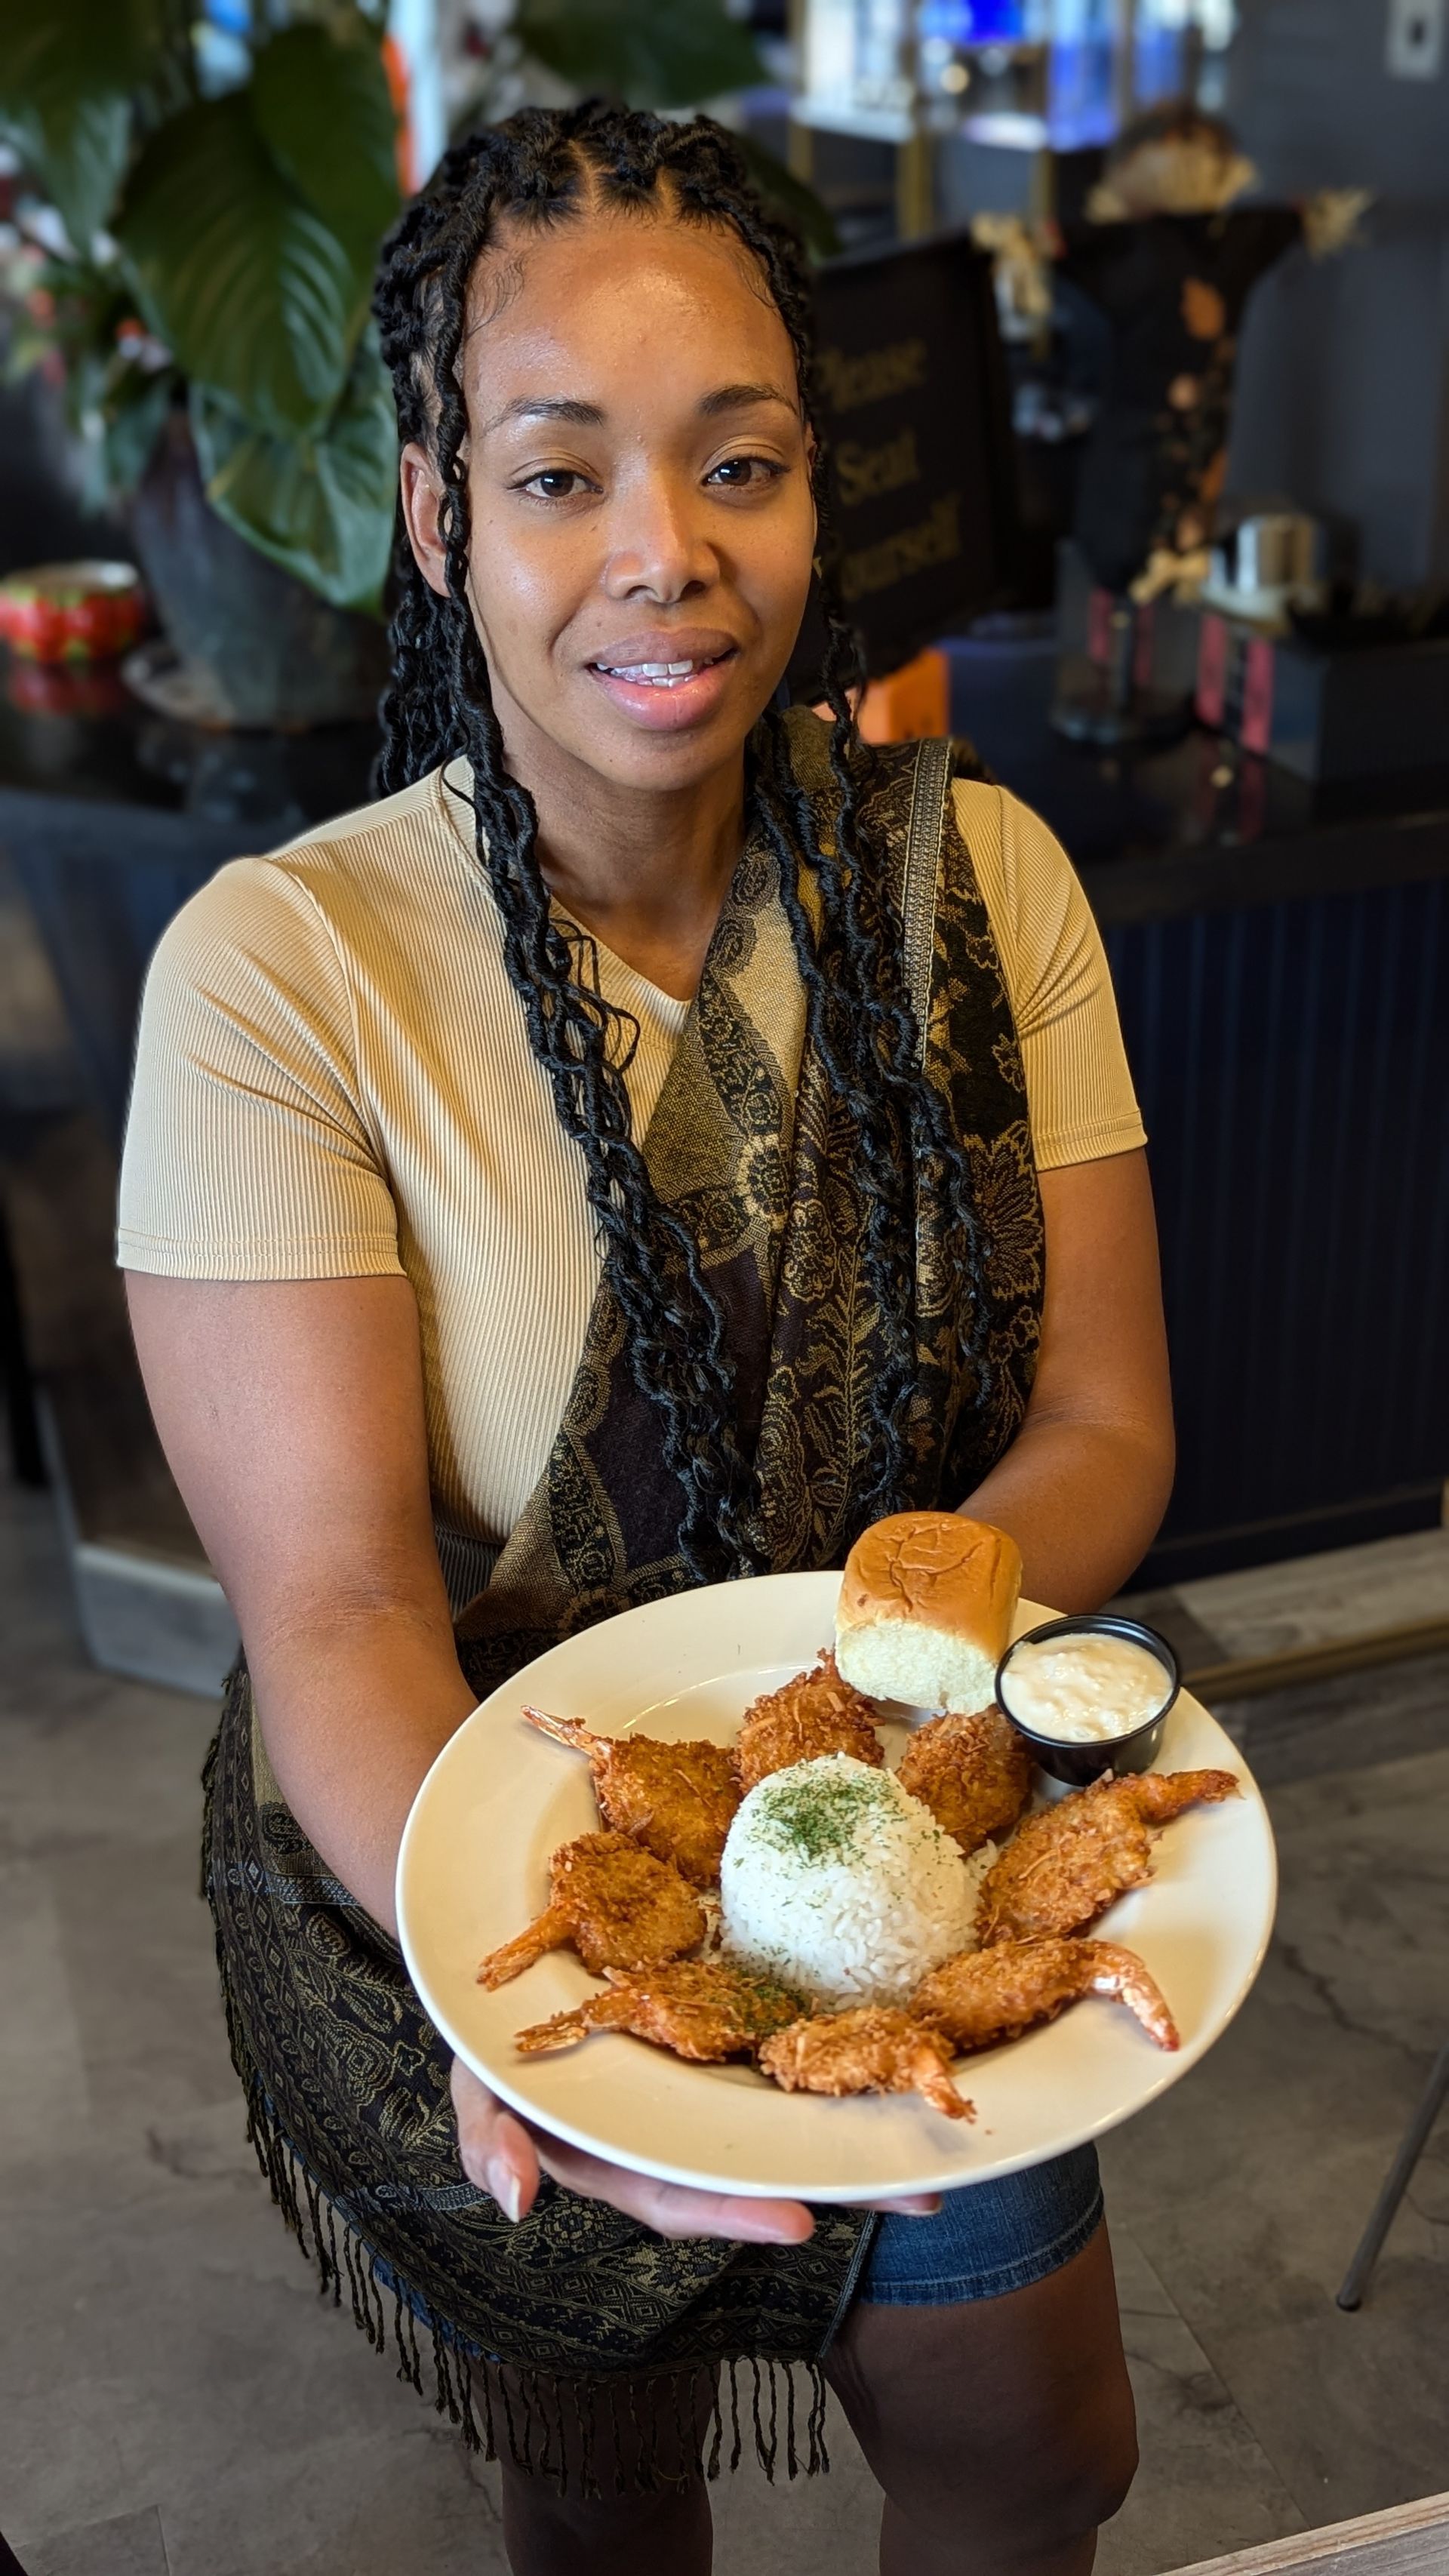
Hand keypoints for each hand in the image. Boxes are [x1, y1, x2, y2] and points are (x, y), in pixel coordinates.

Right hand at [450, 2057, 939, 2241]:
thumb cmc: (490, 2036)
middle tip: (921, 2196)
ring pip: (789, 2120)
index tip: (800, 2223)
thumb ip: (490, 2137)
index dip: (738, 2213)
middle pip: (762, 2167)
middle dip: (840, 2183)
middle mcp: (678, 2132)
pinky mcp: (726, 2035)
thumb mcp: (476, 2082)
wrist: (511, 1966)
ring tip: (943, 2150)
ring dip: (861, 2135)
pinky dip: (838, 2063)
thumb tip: (514, 2199)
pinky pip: (784, 2056)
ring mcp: (706, 2088)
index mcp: (623, 2156)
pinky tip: (901, 2060)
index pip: (684, 2195)